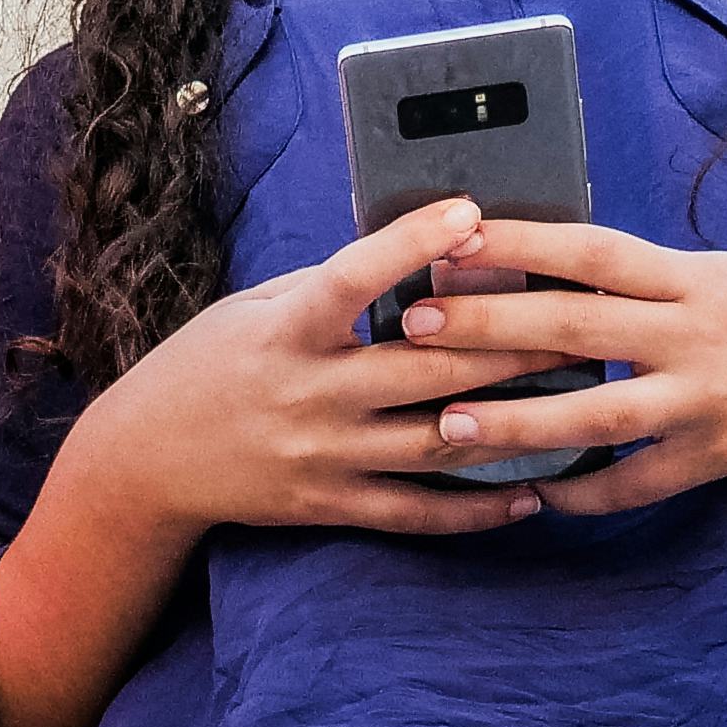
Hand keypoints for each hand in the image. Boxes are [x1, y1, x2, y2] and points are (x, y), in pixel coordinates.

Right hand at [65, 200, 549, 542]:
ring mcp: (323, 457)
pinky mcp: (329, 506)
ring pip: (438, 443)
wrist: (145, 461)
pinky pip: (416, 513)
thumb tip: (415, 257)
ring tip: (579, 404)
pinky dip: (477, 509)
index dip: (412, 245)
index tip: (470, 213)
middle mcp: (310, 395)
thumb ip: (330, 288)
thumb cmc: (207, 364)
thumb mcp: (254, 307)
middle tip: (581, 323)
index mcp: (286, 331)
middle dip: (511, 346)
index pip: (354, 279)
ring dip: (514, 424)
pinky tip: (531, 496)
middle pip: (428, 371)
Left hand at [401, 221, 726, 515]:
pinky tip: (536, 494)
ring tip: (448, 428)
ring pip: (600, 416)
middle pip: (579, 327)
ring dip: (520, 424)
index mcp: (687, 277)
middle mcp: (694, 334)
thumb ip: (634, 276)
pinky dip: (587, 492)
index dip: (522, 241)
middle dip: (493, 326)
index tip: (452, 233)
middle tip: (416, 324)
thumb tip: (536, 260)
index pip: (593, 250)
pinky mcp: (718, 456)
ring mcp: (706, 399)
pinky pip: (640, 484)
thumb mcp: (709, 272)